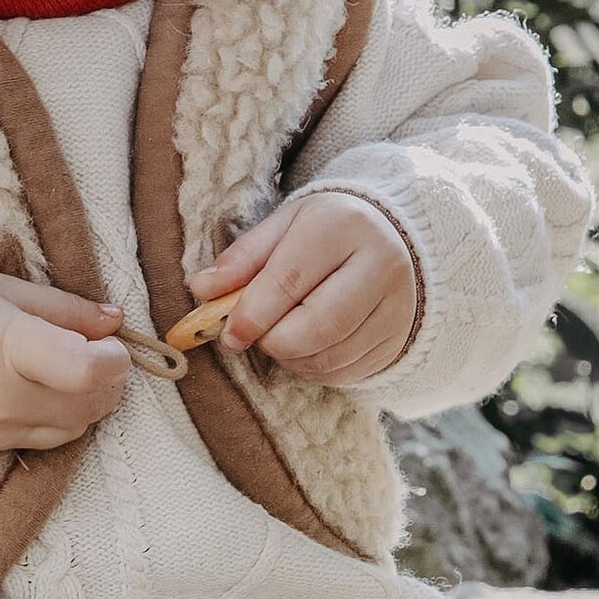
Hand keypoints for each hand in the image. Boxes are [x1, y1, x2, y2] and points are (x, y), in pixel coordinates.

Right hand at [0, 268, 130, 451]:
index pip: (88, 371)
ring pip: (77, 427)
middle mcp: (10, 397)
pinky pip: (49, 439)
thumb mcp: (2, 290)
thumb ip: (65, 309)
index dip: (114, 358)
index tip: (109, 341)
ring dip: (91, 401)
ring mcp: (1, 427)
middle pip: (93, 403)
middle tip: (99, 351)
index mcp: (14, 348)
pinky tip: (48, 390)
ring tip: (75, 369)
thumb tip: (114, 320)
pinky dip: (64, 417)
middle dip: (111, 378)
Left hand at [185, 192, 418, 383]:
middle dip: (273, 341)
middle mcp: (380, 264)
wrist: (393, 238)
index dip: (251, 314)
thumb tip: (201, 290)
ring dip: (291, 359)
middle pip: (318, 326)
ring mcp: (396, 306)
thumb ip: (242, 258)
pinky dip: (313, 370)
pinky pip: (346, 372)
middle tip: (255, 336)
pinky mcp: (398, 338)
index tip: (228, 333)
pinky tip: (305, 349)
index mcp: (342, 226)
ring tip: (279, 337)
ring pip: (331, 355)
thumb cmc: (326, 233)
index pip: (289, 281)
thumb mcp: (284, 227)